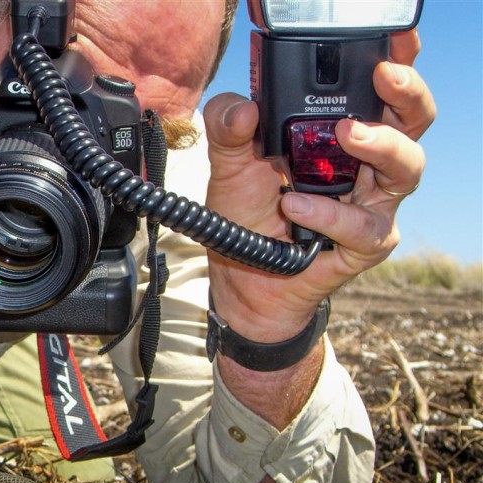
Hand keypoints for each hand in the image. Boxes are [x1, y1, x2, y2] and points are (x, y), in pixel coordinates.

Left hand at [202, 30, 435, 344]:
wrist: (243, 278)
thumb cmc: (248, 213)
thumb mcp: (229, 164)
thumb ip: (229, 129)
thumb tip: (243, 107)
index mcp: (343, 133)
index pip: (381, 92)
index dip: (397, 64)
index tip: (393, 43)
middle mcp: (368, 163)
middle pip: (413, 120)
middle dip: (406, 95)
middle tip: (383, 77)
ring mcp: (373, 204)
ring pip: (406, 167)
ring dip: (379, 147)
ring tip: (344, 134)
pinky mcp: (366, 243)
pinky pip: (363, 226)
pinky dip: (330, 214)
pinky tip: (296, 207)